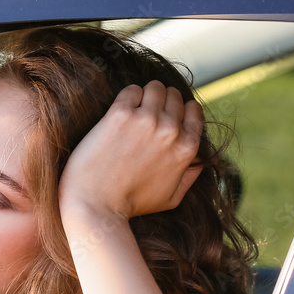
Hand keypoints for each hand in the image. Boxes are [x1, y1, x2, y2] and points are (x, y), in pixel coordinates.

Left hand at [58, 80, 203, 221]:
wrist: (95, 206)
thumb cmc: (129, 205)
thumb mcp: (171, 198)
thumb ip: (189, 177)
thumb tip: (198, 162)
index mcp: (187, 148)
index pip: (193, 110)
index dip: (179, 110)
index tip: (163, 116)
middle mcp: (171, 130)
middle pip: (174, 95)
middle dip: (161, 101)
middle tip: (143, 114)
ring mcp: (146, 120)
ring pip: (155, 87)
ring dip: (144, 95)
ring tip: (131, 110)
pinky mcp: (120, 115)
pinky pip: (131, 90)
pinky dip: (127, 96)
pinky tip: (118, 112)